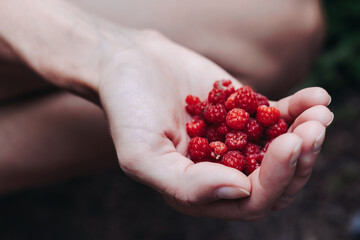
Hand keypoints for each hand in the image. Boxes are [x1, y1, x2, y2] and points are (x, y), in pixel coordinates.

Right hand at [98, 30, 332, 219]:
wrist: (131, 64)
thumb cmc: (129, 109)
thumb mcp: (142, 154)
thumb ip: (185, 185)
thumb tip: (239, 191)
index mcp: (199, 190)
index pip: (250, 201)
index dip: (275, 179)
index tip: (289, 143)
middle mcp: (222, 169)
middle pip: (275, 180)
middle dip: (299, 159)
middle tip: (315, 129)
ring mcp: (236, 140)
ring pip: (283, 150)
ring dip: (307, 135)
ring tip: (320, 113)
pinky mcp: (244, 112)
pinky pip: (279, 117)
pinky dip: (300, 109)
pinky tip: (316, 97)